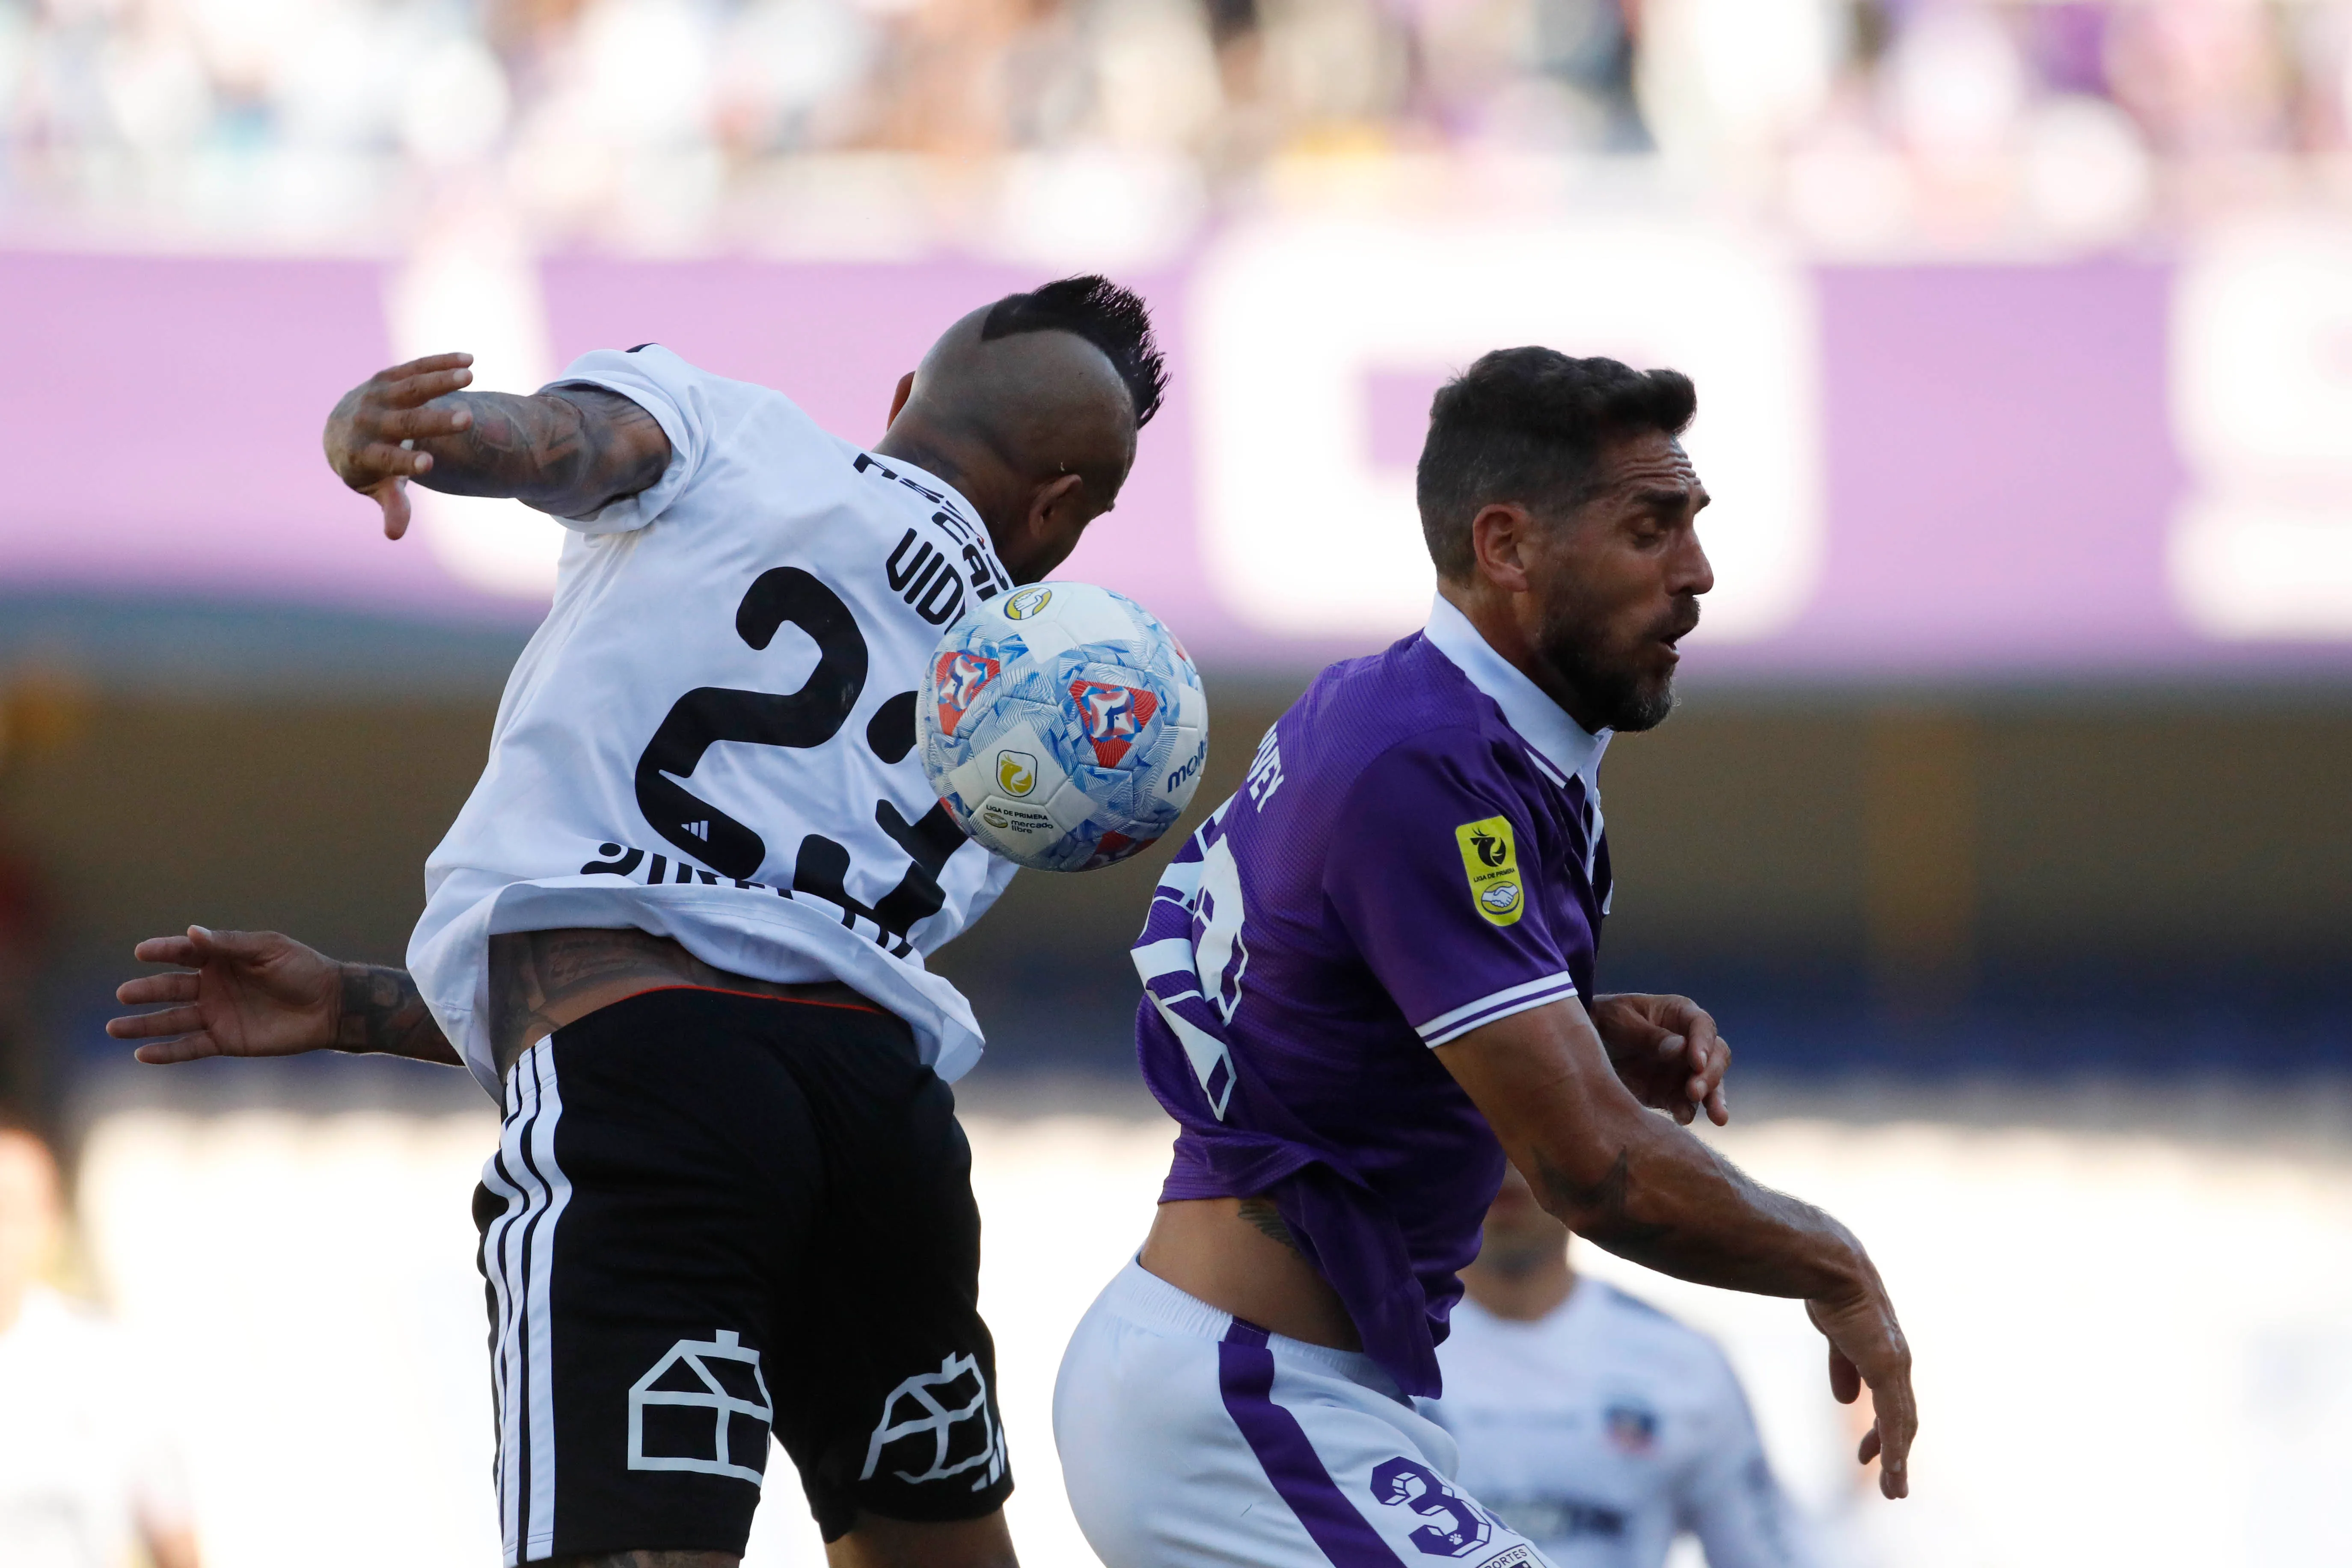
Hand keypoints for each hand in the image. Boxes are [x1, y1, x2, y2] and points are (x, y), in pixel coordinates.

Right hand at [107, 927, 341, 1063]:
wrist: (330, 1005)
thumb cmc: (303, 969)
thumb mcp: (268, 949)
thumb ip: (230, 944)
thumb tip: (192, 931)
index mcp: (222, 958)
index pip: (184, 953)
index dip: (163, 951)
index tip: (142, 951)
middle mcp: (213, 986)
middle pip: (170, 988)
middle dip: (146, 991)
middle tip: (123, 994)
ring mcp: (217, 1014)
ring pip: (172, 1020)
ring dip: (143, 1024)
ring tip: (115, 1027)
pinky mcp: (226, 1041)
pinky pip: (191, 1047)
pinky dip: (167, 1052)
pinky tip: (142, 1054)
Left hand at [321, 352, 475, 538]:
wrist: (338, 429)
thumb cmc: (367, 466)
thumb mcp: (377, 487)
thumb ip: (391, 506)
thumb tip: (394, 535)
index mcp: (364, 453)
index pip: (387, 459)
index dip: (406, 463)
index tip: (429, 466)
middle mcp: (369, 421)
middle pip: (404, 421)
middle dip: (435, 421)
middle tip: (466, 419)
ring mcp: (377, 395)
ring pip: (410, 387)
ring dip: (440, 380)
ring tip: (470, 375)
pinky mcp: (387, 377)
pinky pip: (415, 368)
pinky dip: (440, 363)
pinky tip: (469, 360)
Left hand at [1588, 992, 1728, 1125]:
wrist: (1580, 1045)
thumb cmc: (1604, 1020)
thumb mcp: (1620, 1020)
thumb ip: (1649, 1035)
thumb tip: (1681, 1049)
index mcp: (1680, 1014)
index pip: (1703, 1026)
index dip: (1704, 1044)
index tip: (1696, 1062)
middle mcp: (1689, 1043)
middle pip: (1716, 1057)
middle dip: (1710, 1075)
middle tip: (1695, 1091)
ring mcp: (1682, 1070)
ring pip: (1710, 1084)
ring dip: (1714, 1100)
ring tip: (1718, 1118)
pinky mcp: (1670, 1093)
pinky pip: (1685, 1104)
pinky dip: (1687, 1112)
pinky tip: (1682, 1119)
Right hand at [1808, 1281, 1916, 1498]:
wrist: (1833, 1270)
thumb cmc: (1831, 1293)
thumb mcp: (1835, 1336)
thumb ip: (1843, 1365)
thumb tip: (1845, 1399)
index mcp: (1885, 1357)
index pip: (1892, 1403)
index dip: (1885, 1432)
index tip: (1869, 1457)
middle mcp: (1897, 1364)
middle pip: (1903, 1419)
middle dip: (1896, 1454)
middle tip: (1893, 1487)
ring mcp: (1894, 1367)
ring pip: (1903, 1424)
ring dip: (1898, 1459)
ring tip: (1893, 1488)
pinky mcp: (1887, 1367)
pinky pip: (1894, 1416)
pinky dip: (1894, 1445)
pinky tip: (1891, 1466)